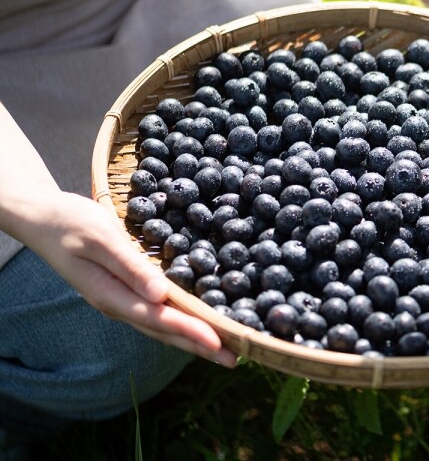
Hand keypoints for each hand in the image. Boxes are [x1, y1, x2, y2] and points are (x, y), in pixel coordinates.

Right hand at [28, 190, 236, 367]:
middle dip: (199, 345)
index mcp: (111, 295)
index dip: (189, 330)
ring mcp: (120, 299)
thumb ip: (129, 267)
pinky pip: (156, 312)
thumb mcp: (101, 239)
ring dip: (191, 337)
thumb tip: (160, 295)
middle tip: (234, 358)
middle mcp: (117, 304)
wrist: (45, 219)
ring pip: (161, 325)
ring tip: (222, 348)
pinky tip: (194, 321)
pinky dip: (179, 320)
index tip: (218, 341)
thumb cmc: (71, 224)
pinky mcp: (125, 290)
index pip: (158, 319)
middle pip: (163, 330)